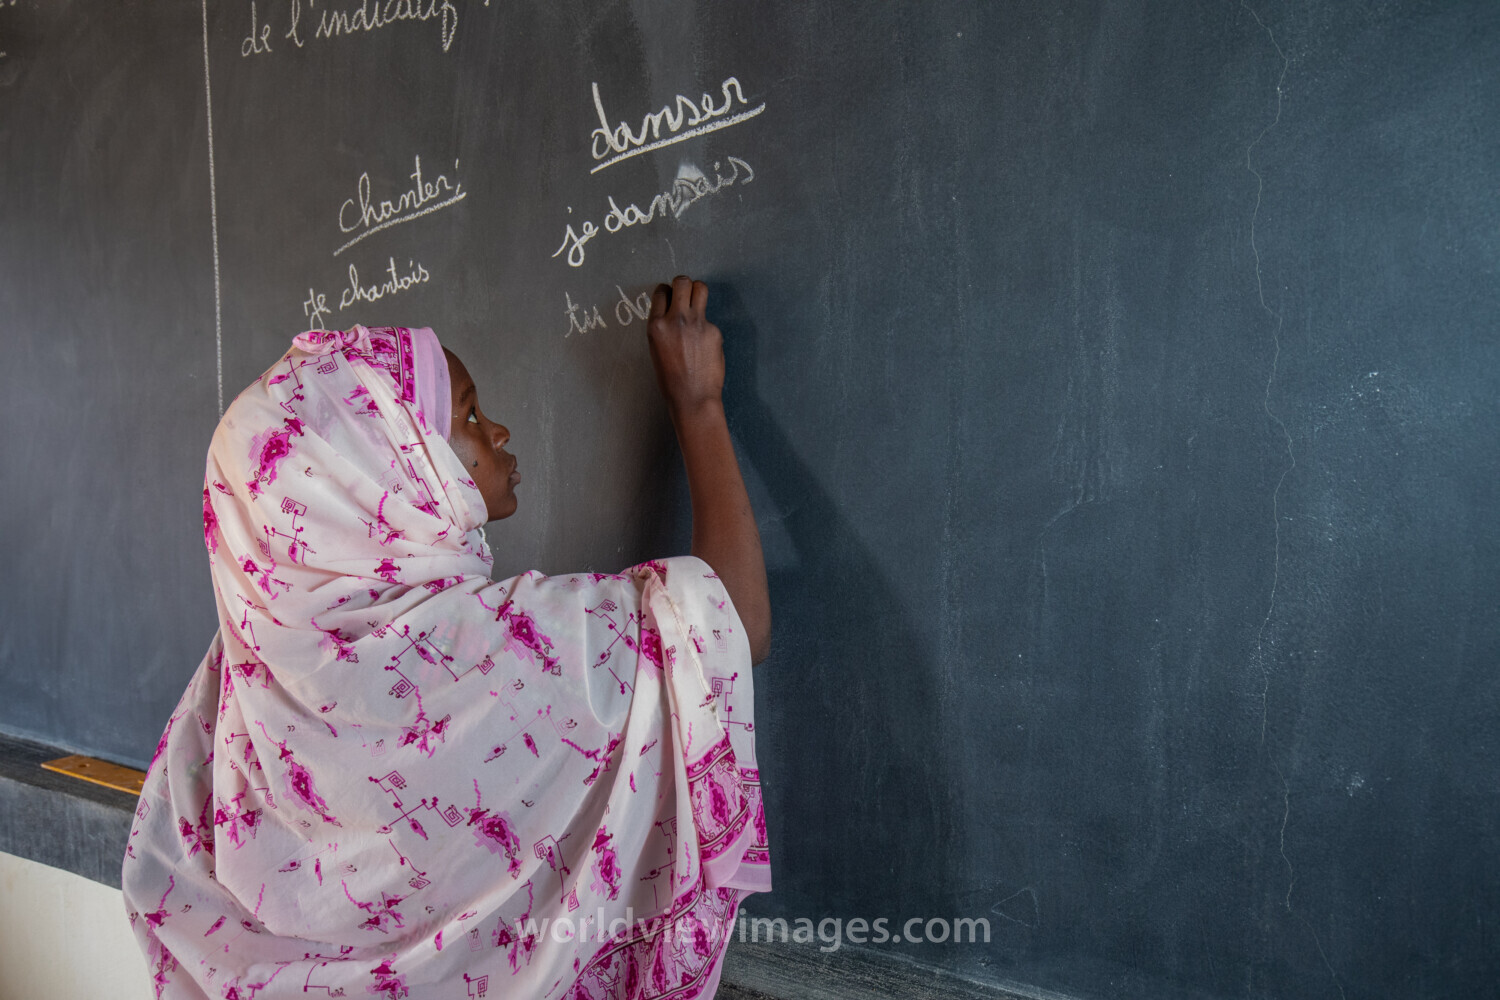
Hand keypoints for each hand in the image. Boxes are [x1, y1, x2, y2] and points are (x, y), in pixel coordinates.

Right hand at [647, 276, 723, 418]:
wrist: (692, 397)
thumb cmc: (671, 379)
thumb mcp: (656, 349)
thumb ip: (663, 326)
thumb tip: (671, 312)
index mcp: (656, 325)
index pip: (661, 292)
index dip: (667, 292)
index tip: (670, 297)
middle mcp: (676, 319)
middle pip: (682, 282)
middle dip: (683, 285)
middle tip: (685, 295)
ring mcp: (697, 323)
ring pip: (700, 289)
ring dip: (698, 292)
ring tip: (696, 305)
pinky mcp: (714, 330)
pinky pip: (710, 319)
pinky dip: (707, 328)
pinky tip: (704, 346)